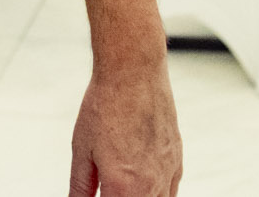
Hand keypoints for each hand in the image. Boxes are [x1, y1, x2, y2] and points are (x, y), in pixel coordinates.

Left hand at [69, 63, 181, 195]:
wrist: (133, 75)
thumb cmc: (106, 106)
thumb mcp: (82, 150)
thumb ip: (80, 186)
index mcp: (123, 189)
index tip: (98, 193)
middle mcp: (151, 187)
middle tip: (107, 186)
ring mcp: (168, 175)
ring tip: (122, 185)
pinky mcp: (177, 162)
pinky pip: (171, 193)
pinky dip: (156, 194)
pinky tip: (141, 184)